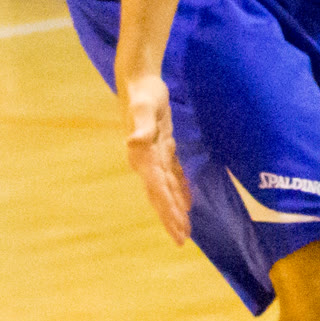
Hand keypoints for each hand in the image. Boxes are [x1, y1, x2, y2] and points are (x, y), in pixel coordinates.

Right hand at [120, 72, 190, 243]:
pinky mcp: (161, 146)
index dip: (168, 210)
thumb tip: (133, 141)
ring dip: (174, 207)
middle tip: (182, 240)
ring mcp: (153, 155)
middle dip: (170, 217)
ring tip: (185, 228)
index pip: (158, 190)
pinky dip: (179, 188)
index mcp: (142, 157)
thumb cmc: (141, 93)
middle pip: (160, 195)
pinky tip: (187, 201)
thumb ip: (140, 126)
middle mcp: (145, 161)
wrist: (137, 79)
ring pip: (166, 188)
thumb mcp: (143, 108)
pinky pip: (171, 173)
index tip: (178, 229)